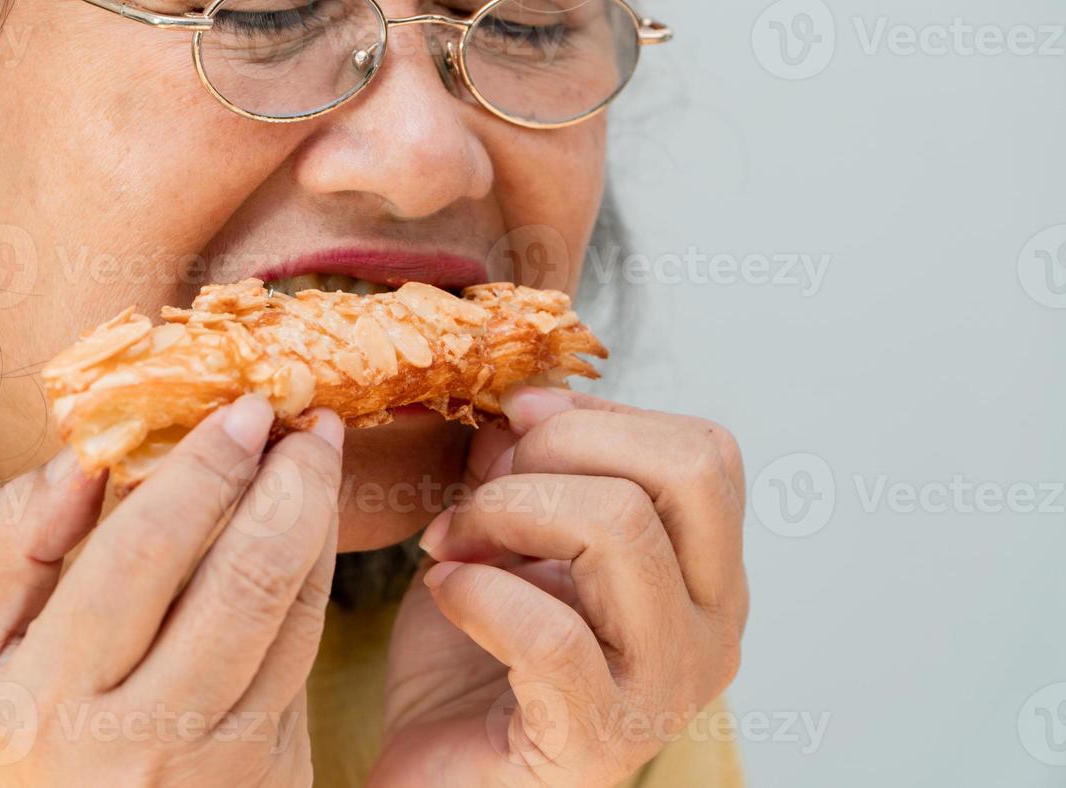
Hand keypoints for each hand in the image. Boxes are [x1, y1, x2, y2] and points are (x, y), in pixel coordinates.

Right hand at [0, 395, 343, 786]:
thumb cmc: (7, 755)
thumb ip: (9, 547)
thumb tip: (85, 458)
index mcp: (46, 701)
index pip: (141, 555)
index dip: (202, 470)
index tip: (240, 410)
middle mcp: (140, 742)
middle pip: (242, 585)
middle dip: (288, 485)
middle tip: (304, 421)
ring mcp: (216, 771)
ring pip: (294, 623)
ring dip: (318, 526)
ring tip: (316, 460)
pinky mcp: (270, 781)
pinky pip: (304, 664)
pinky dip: (312, 586)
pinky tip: (306, 534)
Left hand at [370, 387, 747, 787]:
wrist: (443, 779)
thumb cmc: (475, 662)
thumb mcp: (502, 541)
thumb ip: (522, 471)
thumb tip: (521, 406)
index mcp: (706, 576)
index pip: (704, 453)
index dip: (602, 413)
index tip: (516, 419)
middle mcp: (713, 630)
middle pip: (686, 472)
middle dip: (564, 447)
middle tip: (487, 487)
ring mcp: (667, 689)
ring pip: (620, 529)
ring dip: (505, 512)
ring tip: (450, 540)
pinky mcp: (602, 739)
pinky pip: (552, 631)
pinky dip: (479, 589)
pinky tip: (447, 590)